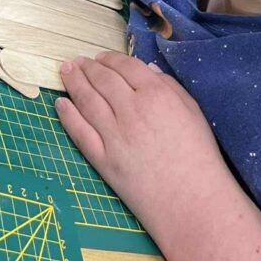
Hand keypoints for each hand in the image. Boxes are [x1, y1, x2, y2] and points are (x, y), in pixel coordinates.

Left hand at [57, 54, 225, 223]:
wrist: (193, 203)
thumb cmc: (199, 156)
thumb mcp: (192, 112)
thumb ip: (170, 86)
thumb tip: (147, 69)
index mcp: (156, 94)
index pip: (126, 66)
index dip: (110, 58)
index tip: (100, 57)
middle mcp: (132, 110)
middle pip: (102, 79)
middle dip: (87, 67)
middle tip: (77, 61)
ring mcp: (114, 135)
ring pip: (87, 100)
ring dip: (74, 82)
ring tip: (66, 71)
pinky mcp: (103, 159)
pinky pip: (80, 132)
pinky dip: (68, 115)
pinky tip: (61, 104)